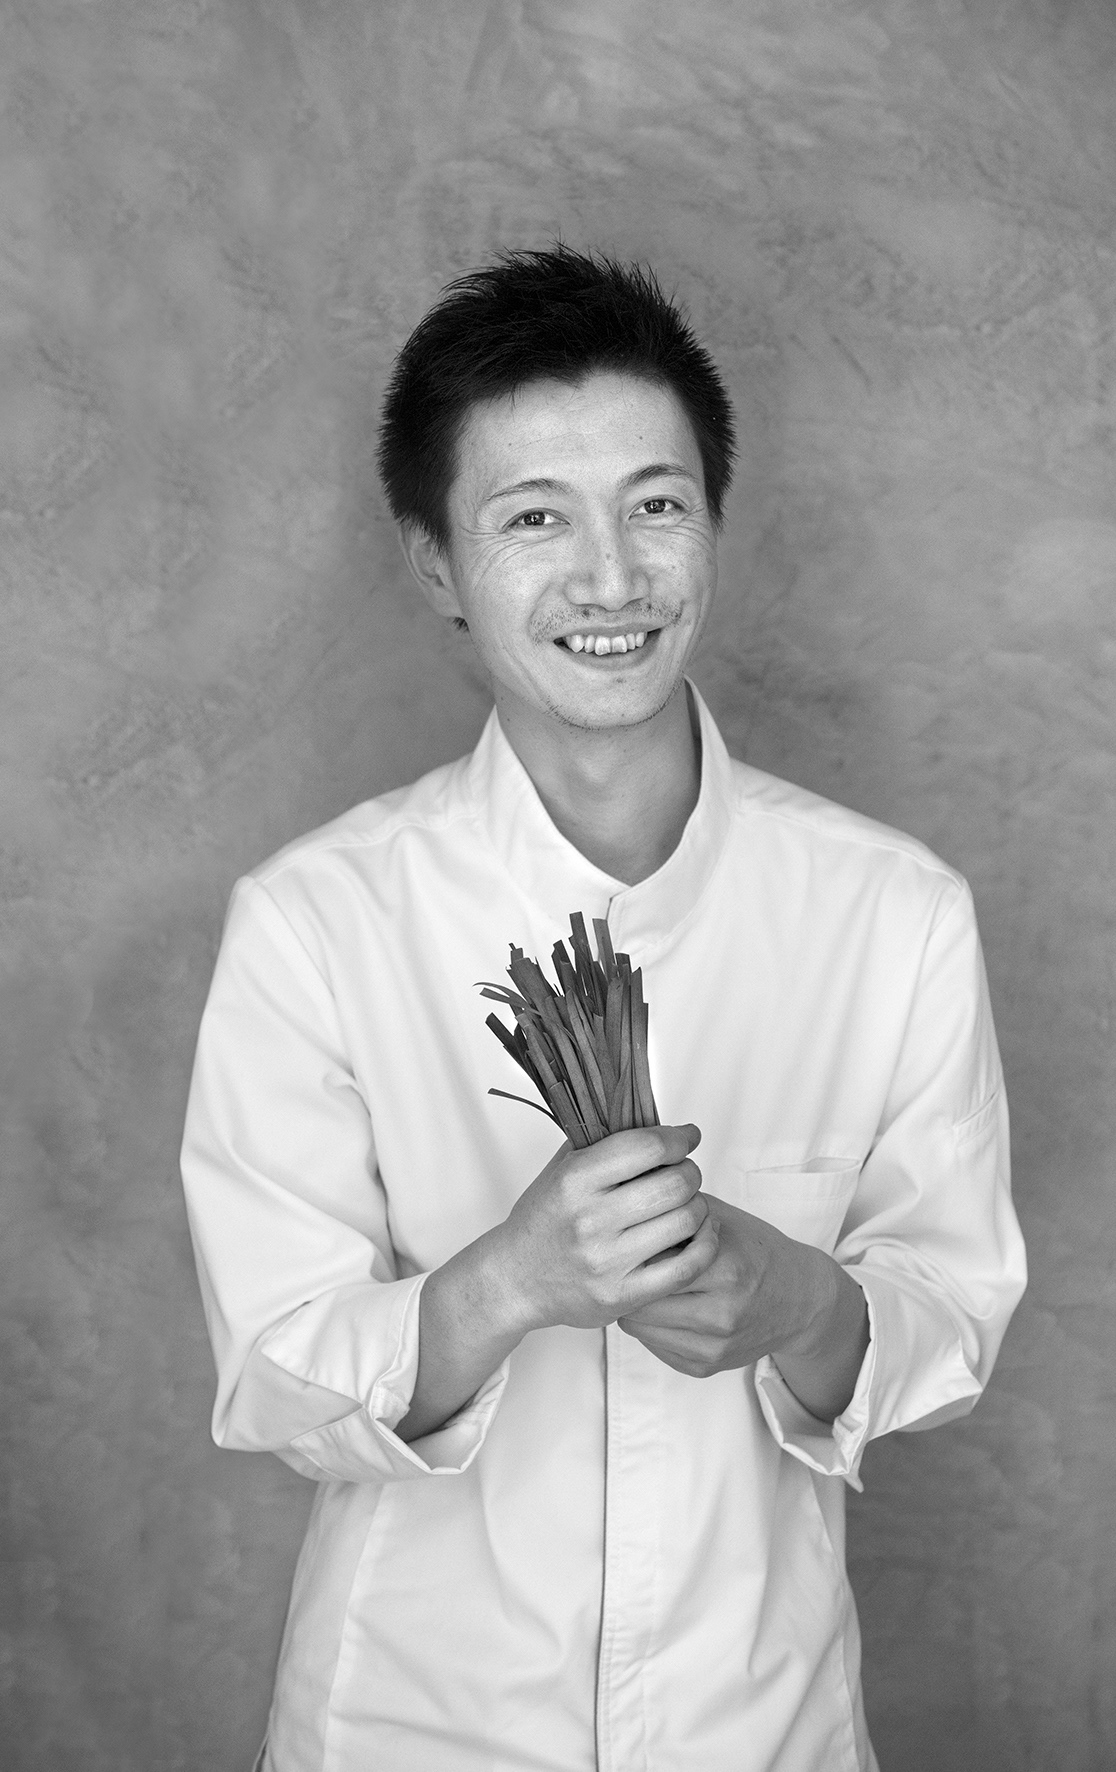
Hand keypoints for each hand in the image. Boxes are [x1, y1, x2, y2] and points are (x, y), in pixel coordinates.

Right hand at [490, 1124, 719, 1334]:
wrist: (515, 1279)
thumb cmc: (543, 1220)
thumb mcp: (561, 1169)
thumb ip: (603, 1141)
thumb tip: (657, 1119)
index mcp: (574, 1181)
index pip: (647, 1147)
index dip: (679, 1138)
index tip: (688, 1136)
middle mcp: (590, 1220)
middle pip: (674, 1184)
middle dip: (690, 1172)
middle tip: (685, 1172)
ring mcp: (607, 1262)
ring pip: (686, 1221)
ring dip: (699, 1206)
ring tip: (688, 1203)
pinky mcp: (622, 1296)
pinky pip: (687, 1268)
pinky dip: (706, 1245)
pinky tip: (703, 1233)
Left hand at [616, 1195, 868, 1418]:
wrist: (800, 1300)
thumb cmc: (756, 1250)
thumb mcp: (721, 1217)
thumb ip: (676, 1211)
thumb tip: (626, 1213)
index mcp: (725, 1270)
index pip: (650, 1264)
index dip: (633, 1250)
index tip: (629, 1239)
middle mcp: (720, 1314)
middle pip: (639, 1300)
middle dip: (629, 1280)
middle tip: (630, 1263)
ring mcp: (713, 1347)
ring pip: (638, 1327)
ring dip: (636, 1304)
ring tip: (647, 1283)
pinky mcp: (704, 1368)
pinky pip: (652, 1346)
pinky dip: (651, 1325)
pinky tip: (665, 1306)